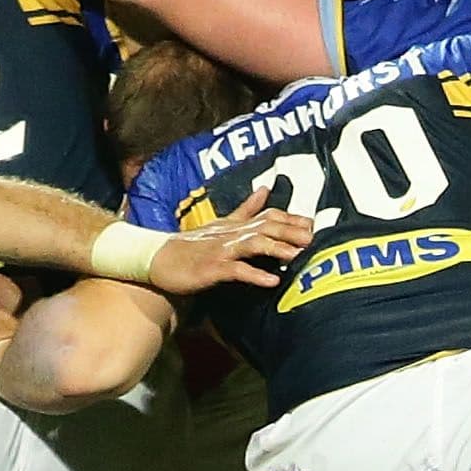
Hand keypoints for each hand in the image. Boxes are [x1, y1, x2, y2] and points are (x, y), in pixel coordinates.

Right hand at [147, 188, 314, 294]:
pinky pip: (236, 270)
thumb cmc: (191, 245)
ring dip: (277, 248)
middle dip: (291, 231)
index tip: (312, 224)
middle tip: (313, 238)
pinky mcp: (211, 268)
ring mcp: (221, 250)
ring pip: (253, 244)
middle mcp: (231, 234)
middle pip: (266, 227)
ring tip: (297, 255)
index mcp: (235, 225)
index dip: (291, 218)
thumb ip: (246, 209)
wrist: (157, 259)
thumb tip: (265, 189)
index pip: (268, 215)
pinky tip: (272, 281)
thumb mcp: (221, 224)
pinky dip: (255, 274)